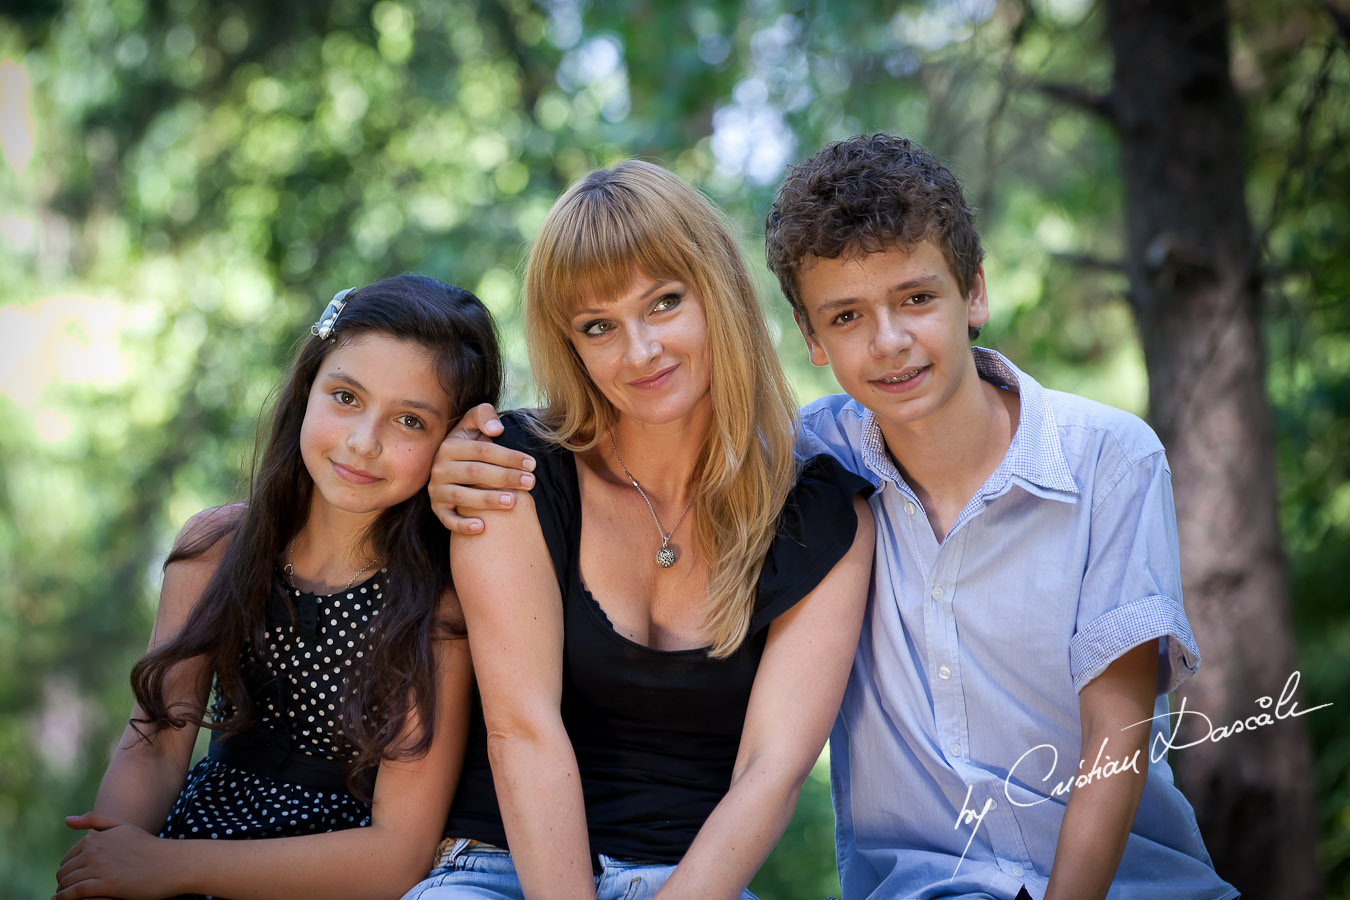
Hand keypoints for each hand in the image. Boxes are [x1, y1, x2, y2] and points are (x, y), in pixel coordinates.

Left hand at [56, 814, 178, 899]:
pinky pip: (75, 892)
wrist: (172, 863)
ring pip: (68, 882)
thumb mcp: (123, 827)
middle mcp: (95, 850)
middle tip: (68, 892)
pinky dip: (64, 898)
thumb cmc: (149, 847)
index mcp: (96, 837)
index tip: (72, 880)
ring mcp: (101, 866)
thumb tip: (66, 820)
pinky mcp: (107, 884)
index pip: (68, 858)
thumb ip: (95, 820)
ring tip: (65, 899)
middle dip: (63, 883)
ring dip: (62, 892)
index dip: (68, 870)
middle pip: (65, 871)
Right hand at [429, 402, 536, 533]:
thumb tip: (496, 429)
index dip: (508, 456)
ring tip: (513, 501)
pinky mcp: (437, 509)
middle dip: (505, 477)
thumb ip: (483, 415)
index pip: (482, 450)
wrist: (453, 466)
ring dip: (488, 500)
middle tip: (530, 482)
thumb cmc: (471, 444)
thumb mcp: (473, 423)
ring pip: (462, 496)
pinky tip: (481, 527)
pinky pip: (447, 519)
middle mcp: (440, 468)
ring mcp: (437, 490)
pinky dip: (462, 525)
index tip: (532, 464)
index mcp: (450, 446)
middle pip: (475, 472)